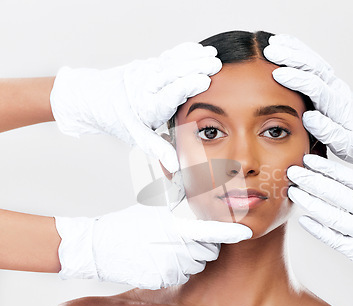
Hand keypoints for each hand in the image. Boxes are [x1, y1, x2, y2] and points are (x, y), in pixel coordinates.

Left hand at [50, 42, 221, 171]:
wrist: (94, 98)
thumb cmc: (118, 120)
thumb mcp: (137, 137)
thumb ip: (158, 148)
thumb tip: (175, 166)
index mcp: (147, 106)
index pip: (169, 94)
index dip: (187, 87)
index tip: (204, 82)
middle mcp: (146, 86)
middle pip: (172, 74)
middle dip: (194, 67)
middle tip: (215, 65)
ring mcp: (147, 72)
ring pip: (171, 62)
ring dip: (193, 57)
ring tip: (213, 55)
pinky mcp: (148, 64)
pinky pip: (169, 56)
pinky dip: (185, 51)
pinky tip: (199, 49)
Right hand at [55, 204, 251, 288]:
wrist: (101, 247)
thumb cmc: (130, 222)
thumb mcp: (155, 205)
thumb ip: (179, 197)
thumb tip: (197, 178)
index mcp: (176, 225)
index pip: (211, 229)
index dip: (231, 231)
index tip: (246, 231)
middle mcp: (177, 246)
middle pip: (209, 250)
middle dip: (202, 245)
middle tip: (181, 237)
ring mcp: (170, 265)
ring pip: (198, 265)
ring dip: (190, 258)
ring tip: (167, 248)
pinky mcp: (163, 280)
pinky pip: (183, 276)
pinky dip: (177, 270)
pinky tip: (160, 260)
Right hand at [264, 34, 352, 168]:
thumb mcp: (348, 146)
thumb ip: (329, 133)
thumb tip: (309, 118)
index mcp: (338, 106)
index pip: (316, 87)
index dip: (297, 79)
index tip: (278, 75)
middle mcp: (336, 90)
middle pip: (314, 68)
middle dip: (292, 58)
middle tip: (270, 52)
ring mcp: (334, 84)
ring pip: (314, 62)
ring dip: (294, 51)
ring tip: (272, 44)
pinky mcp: (330, 84)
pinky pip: (314, 64)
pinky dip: (299, 53)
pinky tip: (285, 46)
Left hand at [287, 145, 352, 305]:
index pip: (347, 177)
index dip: (325, 168)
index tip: (308, 160)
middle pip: (334, 193)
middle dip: (310, 180)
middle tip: (291, 171)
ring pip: (330, 214)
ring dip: (309, 201)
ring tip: (292, 191)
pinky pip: (332, 238)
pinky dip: (317, 229)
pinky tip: (304, 220)